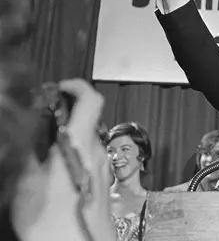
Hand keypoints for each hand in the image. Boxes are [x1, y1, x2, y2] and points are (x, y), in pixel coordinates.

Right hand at [12, 79, 114, 240]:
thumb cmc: (50, 220)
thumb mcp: (25, 182)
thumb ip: (28, 150)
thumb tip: (25, 128)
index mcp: (81, 144)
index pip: (91, 99)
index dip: (77, 86)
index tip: (58, 87)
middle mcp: (98, 152)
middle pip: (89, 120)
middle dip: (66, 115)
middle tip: (39, 120)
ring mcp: (105, 168)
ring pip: (89, 140)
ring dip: (69, 137)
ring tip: (42, 149)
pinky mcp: (104, 183)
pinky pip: (91, 158)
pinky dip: (75, 154)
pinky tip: (55, 171)